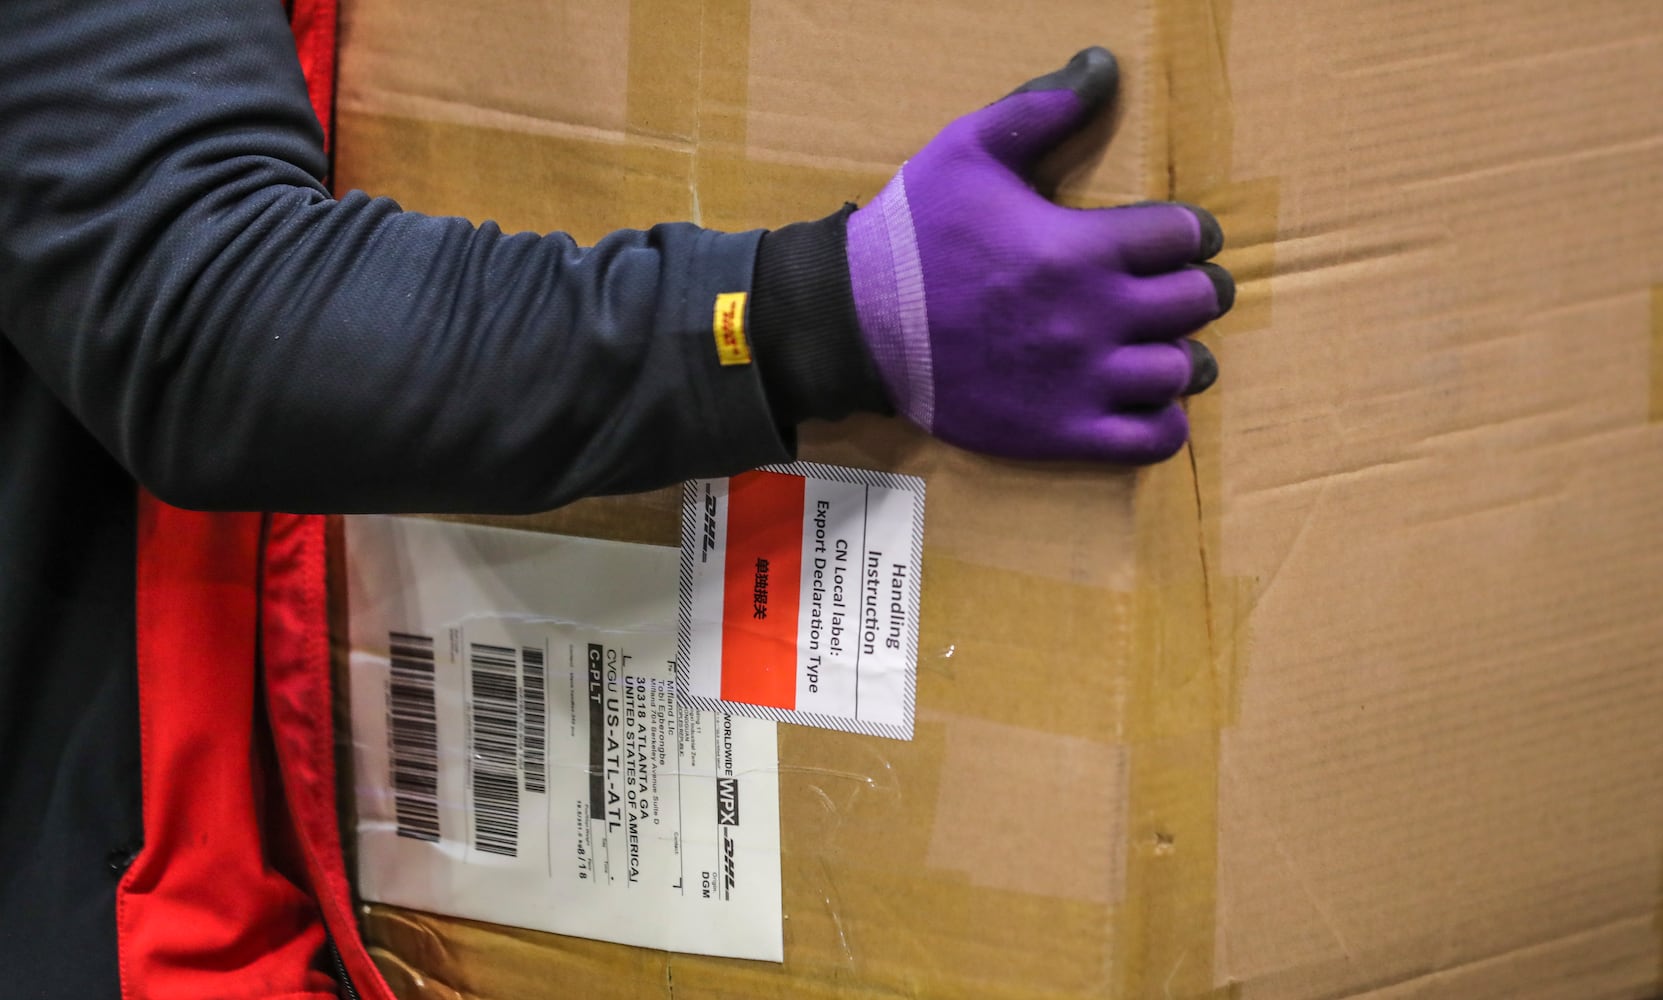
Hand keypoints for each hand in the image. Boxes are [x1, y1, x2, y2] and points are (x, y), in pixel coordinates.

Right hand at [845, 47, 1231, 463]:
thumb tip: (1105, 66)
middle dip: (1194, 287)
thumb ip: (1044, 106)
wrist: (855, 325)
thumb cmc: (912, 236)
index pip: (1186, 236)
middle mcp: (1093, 317)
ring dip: (1180, 354)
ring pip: (1183, 371)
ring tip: (1155, 346)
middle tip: (1172, 288)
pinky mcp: (1061, 431)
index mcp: (1081, 247)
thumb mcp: (969, 149)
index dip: (1189, 231)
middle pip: (1197, 301)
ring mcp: (1081, 381)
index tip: (1174, 238)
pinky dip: (1163, 420)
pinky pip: (1154, 437)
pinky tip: (1142, 400)